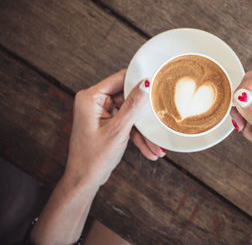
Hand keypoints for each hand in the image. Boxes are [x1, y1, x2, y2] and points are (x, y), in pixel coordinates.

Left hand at [66, 69, 164, 187]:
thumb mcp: (118, 130)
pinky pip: (127, 124)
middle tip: (160, 121)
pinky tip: (149, 150)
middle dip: (144, 116)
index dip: (139, 81)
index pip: (120, 79)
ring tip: (156, 146)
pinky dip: (137, 136)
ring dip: (144, 131)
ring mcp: (101, 113)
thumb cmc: (93, 157)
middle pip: (127, 98)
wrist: (84, 180)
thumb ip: (133, 106)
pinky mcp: (107, 123)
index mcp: (91, 98)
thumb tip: (145, 84)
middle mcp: (95, 102)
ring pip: (130, 114)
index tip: (157, 83)